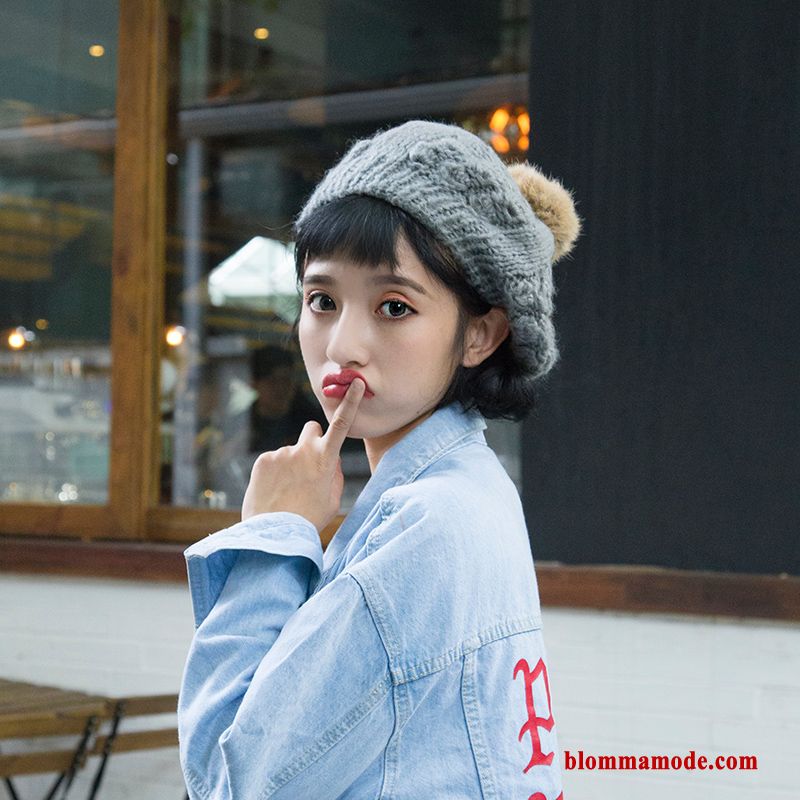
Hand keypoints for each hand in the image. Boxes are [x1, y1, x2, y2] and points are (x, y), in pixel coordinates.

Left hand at [241, 378, 365, 534]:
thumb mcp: (332, 499)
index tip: (356, 383)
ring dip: (290, 465)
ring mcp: (282, 453)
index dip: (351, 402)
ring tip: (286, 493)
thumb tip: (330, 461)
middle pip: (312, 429)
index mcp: (326, 459)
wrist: (275, 534)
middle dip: (312, 440)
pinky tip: (274, 492)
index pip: (342, 424)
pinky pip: (273, 461)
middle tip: (307, 465)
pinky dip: (274, 473)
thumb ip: (335, 475)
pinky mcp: (264, 460)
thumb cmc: (309, 519)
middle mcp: (304, 449)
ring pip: (290, 452)